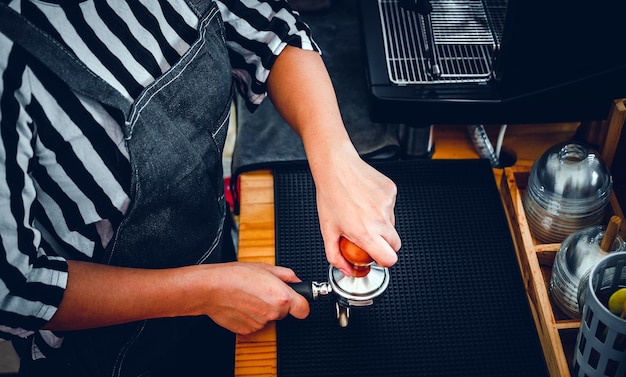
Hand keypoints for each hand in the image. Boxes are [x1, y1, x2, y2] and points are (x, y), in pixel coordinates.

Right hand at [199, 262, 309, 334]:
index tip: (298, 301)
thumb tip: (295, 279)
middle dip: (277, 303)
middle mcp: (273, 312)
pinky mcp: (248, 330)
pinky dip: (251, 317)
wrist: (211, 288)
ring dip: (263, 309)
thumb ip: (286, 274)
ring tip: (249, 296)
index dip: (302, 304)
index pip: (304, 309)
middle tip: (263, 291)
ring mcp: (261, 323)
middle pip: (285, 312)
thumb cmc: (235, 276)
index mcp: (281, 296)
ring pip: (269, 318)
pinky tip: (242, 305)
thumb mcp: (264, 267)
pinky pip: (255, 324)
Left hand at [315, 149, 400, 274]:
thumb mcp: (327, 230)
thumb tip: (346, 270)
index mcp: (365, 232)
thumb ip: (335, 256)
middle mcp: (380, 220)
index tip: (376, 257)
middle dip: (384, 245)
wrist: (336, 167)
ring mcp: (388, 205)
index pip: (389, 259)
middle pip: (395, 245)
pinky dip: (381, 208)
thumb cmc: (330, 195)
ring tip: (362, 213)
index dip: (384, 261)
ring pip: (392, 224)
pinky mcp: (391, 192)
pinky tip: (366, 201)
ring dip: (381, 224)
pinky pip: (391, 207)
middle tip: (368, 236)